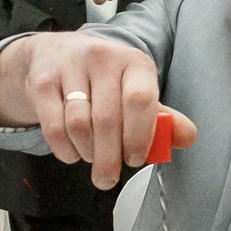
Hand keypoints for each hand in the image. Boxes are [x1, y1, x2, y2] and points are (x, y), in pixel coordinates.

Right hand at [11, 29, 195, 188]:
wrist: (57, 53)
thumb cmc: (105, 80)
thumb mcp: (137, 91)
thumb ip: (163, 118)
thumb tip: (188, 137)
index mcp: (134, 63)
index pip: (140, 100)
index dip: (139, 136)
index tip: (136, 158)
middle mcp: (102, 58)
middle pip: (107, 120)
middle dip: (110, 158)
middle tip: (110, 177)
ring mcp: (69, 68)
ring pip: (79, 125)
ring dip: (88, 153)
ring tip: (93, 158)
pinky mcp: (43, 82)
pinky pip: (54, 128)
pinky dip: (65, 151)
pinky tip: (74, 153)